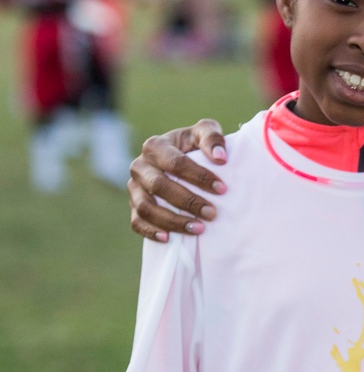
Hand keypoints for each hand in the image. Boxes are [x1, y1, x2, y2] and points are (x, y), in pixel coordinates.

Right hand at [128, 121, 227, 241]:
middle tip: (212, 213)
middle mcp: (140, 166)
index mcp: (155, 146)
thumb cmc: (193, 146)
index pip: (175, 163)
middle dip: (188, 201)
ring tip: (199, 229)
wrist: (178, 161)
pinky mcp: (133, 206)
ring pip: (145, 207)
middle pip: (159, 186)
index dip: (199, 177)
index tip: (222, 189)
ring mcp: (134, 188)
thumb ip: (212, 138)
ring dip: (172, 221)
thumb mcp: (202, 133)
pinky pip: (137, 222)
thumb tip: (220, 158)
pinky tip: (169, 239)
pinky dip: (150, 231)